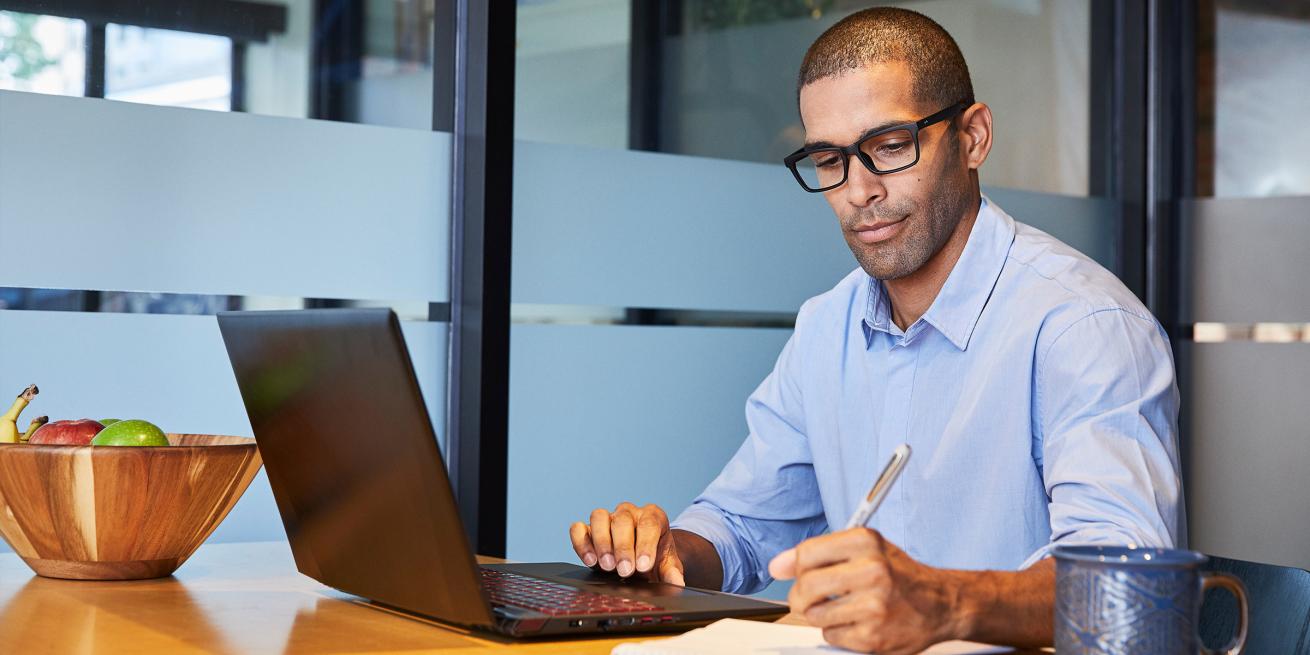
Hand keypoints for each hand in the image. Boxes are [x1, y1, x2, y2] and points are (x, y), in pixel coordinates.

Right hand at [570, 502, 685, 585]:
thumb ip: (672, 573)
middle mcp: (629, 513)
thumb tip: (677, 583)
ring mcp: (608, 518)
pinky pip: (579, 528)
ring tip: (606, 566)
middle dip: (623, 547)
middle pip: (623, 520)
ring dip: (601, 542)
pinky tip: (589, 560)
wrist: (643, 557)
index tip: (643, 566)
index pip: (649, 523)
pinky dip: (581, 543)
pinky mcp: (589, 529)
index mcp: (653, 516)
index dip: (645, 544)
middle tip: (625, 570)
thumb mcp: (668, 565)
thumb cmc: (655, 557)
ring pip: (599, 516)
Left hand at [768, 528, 960, 654]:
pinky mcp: (874, 636)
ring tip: (839, 609)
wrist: (941, 604)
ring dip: (819, 615)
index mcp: (866, 542)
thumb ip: (821, 553)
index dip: (795, 566)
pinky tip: (856, 622)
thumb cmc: (899, 575)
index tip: (794, 572)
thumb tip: (778, 565)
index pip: (807, 553)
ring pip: (814, 614)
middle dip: (800, 595)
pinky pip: (831, 636)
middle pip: (806, 586)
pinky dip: (837, 632)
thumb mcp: (866, 549)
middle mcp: (872, 571)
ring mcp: (874, 606)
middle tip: (807, 598)